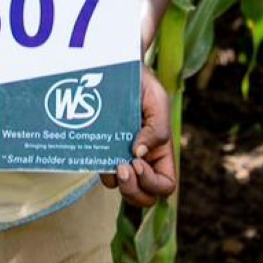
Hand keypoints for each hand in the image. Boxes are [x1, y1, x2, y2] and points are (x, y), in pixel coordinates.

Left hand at [100, 66, 175, 207]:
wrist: (117, 67)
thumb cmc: (142, 84)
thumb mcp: (157, 101)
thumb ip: (157, 128)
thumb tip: (140, 154)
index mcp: (161, 153)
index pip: (165, 185)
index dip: (153, 183)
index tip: (138, 162)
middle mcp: (142, 160)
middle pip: (143, 196)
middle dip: (133, 190)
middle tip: (122, 168)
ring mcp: (120, 156)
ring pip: (120, 187)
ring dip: (116, 181)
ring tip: (112, 162)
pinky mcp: (101, 149)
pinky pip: (101, 169)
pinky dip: (99, 167)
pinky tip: (97, 152)